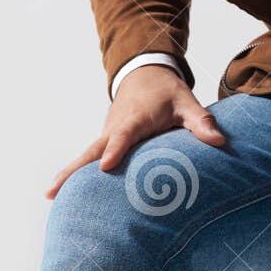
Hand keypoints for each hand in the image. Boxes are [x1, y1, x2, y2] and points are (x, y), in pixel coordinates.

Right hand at [45, 65, 226, 197]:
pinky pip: (89, 159)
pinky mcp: (105, 141)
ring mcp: (106, 134)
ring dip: (69, 174)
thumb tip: (219, 141)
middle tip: (54, 190)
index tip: (106, 166)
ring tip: (50, 196)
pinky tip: (63, 195)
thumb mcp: (187, 103)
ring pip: (86, 156)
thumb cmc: (167, 93)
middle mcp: (115, 127)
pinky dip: (75, 174)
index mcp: (136, 118)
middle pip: (92, 150)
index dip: (116, 150)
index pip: (124, 135)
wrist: (144, 73)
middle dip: (74, 169)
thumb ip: (202, 122)